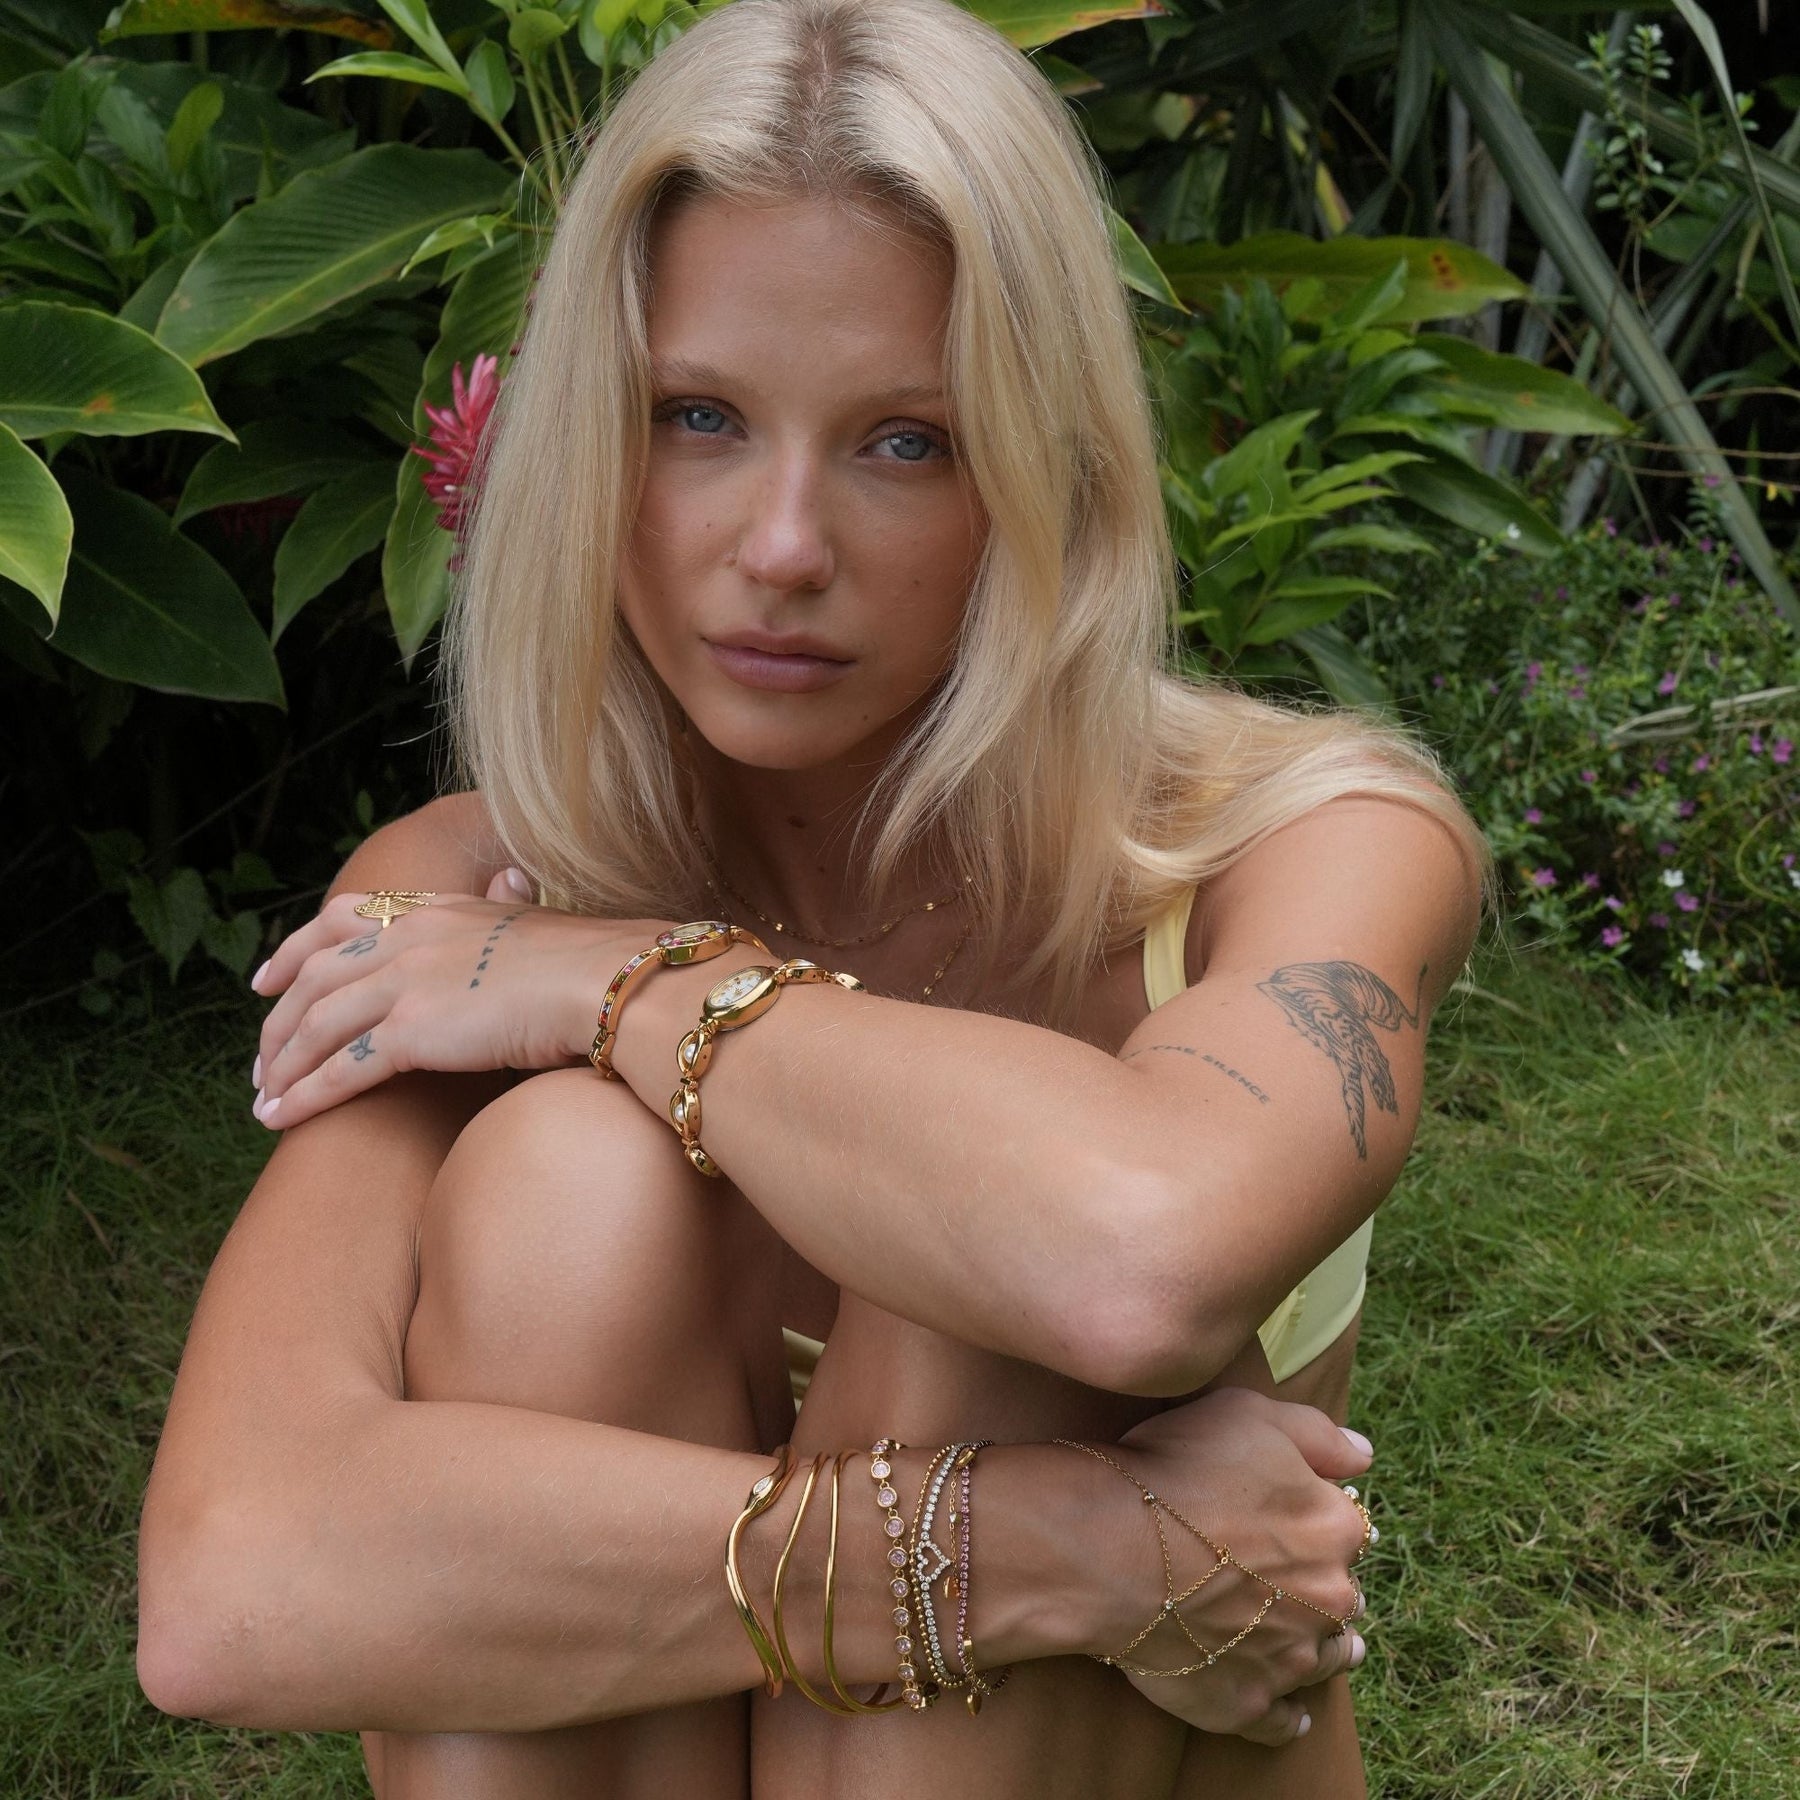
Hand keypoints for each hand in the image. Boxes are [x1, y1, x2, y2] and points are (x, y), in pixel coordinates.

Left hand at [250, 875, 675, 1129]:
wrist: (605, 983)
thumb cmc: (588, 960)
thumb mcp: (536, 918)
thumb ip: (509, 904)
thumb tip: (513, 879)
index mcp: (435, 909)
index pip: (341, 919)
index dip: (296, 949)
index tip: (268, 977)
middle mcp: (408, 938)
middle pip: (315, 978)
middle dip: (279, 1022)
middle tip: (261, 1059)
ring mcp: (405, 982)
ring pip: (318, 1025)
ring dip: (284, 1065)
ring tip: (264, 1100)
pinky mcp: (412, 1031)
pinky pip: (341, 1068)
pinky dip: (304, 1095)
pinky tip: (282, 1118)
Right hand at [1086, 1389, 1372, 1744]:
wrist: (1110, 1545)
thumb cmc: (1178, 1469)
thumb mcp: (1250, 1415)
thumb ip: (1318, 1433)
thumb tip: (1364, 1455)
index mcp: (1335, 1528)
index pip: (1348, 1525)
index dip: (1317, 1517)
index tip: (1289, 1515)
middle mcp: (1329, 1599)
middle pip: (1344, 1595)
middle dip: (1325, 1585)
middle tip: (1291, 1577)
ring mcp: (1290, 1659)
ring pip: (1327, 1659)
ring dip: (1323, 1648)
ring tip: (1306, 1642)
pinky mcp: (1247, 1703)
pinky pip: (1283, 1721)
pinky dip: (1287, 1715)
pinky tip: (1287, 1709)